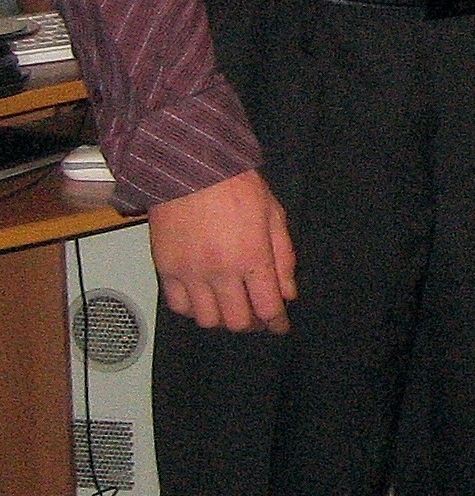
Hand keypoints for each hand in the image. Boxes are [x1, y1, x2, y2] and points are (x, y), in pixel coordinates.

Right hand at [149, 169, 297, 332]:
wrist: (189, 169)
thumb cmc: (236, 187)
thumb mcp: (274, 216)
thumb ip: (283, 258)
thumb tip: (287, 293)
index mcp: (252, 258)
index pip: (267, 307)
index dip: (276, 322)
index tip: (279, 326)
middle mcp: (220, 272)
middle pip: (236, 321)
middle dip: (252, 323)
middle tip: (257, 316)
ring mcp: (190, 273)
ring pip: (207, 319)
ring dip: (222, 319)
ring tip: (231, 306)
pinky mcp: (165, 269)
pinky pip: (179, 306)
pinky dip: (193, 309)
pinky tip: (204, 298)